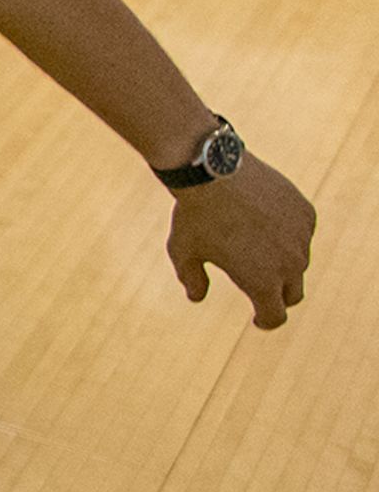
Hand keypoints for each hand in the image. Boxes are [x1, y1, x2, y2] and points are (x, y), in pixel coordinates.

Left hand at [171, 155, 314, 328]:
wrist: (215, 170)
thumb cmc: (195, 215)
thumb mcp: (184, 251)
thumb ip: (191, 279)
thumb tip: (196, 297)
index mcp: (263, 281)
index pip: (275, 316)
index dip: (266, 321)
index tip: (259, 319)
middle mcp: (290, 263)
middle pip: (292, 294)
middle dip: (278, 297)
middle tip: (263, 292)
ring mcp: (302, 237)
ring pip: (299, 263)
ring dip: (283, 264)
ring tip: (259, 253)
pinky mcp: (306, 213)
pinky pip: (302, 234)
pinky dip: (289, 237)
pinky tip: (268, 227)